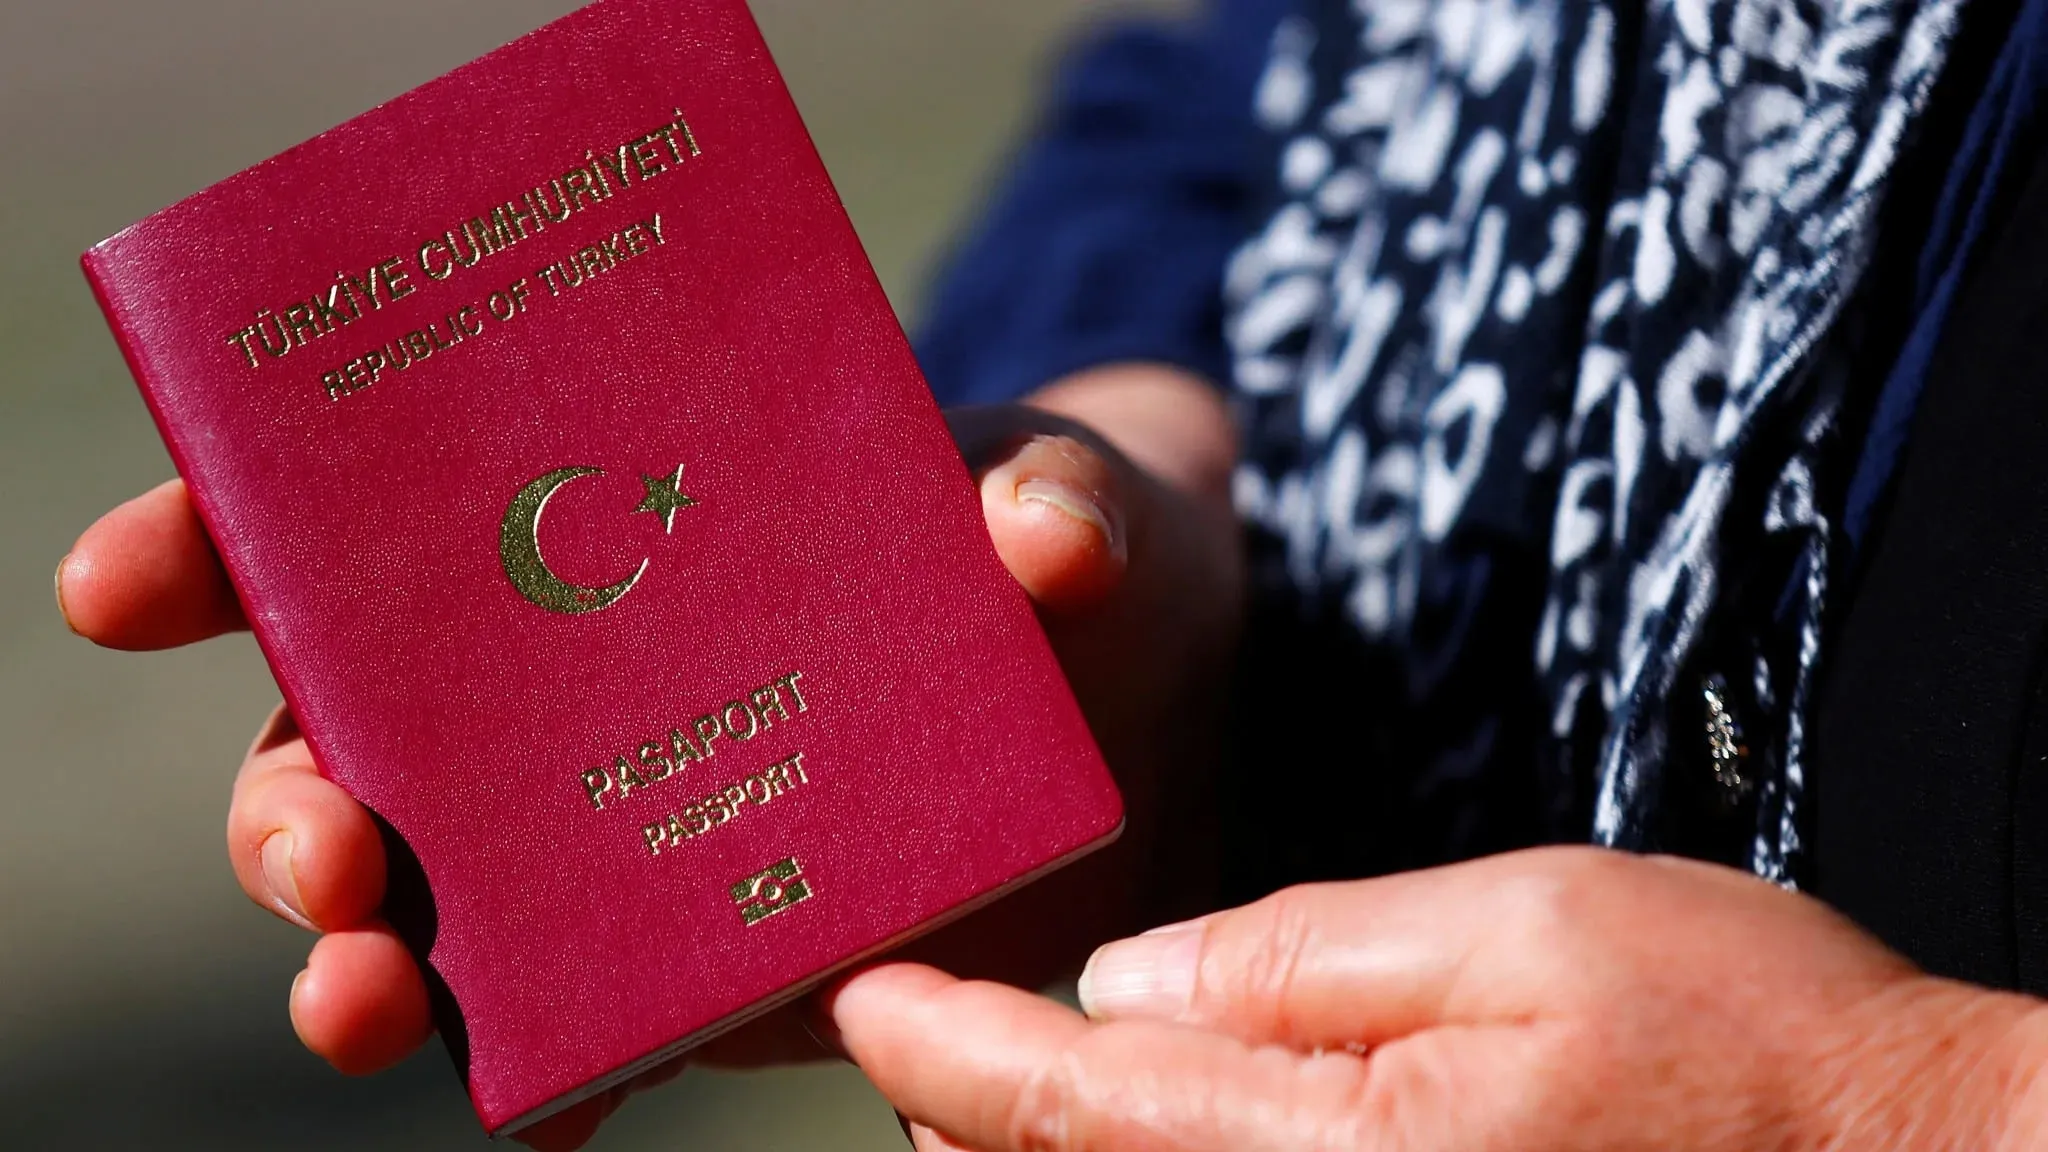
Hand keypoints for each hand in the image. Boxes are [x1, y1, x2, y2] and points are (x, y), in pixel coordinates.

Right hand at [56, 364, 1242, 1149]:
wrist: (1145, 702)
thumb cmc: (1068, 553)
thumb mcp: (1075, 501)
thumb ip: (1062, 503)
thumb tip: (1038, 538)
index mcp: (604, 524)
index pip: (376, 521)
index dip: (230, 544)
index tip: (132, 580)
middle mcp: (577, 688)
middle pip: (360, 744)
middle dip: (287, 800)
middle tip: (322, 843)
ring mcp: (626, 837)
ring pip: (435, 907)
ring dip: (370, 962)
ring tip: (373, 999)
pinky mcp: (706, 961)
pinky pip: (587, 1036)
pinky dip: (543, 1081)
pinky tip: (538, 1116)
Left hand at [830, 847, 2047, 1151]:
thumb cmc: (1738, 1037)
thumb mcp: (1525, 923)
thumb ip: (1310, 949)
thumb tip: (1134, 973)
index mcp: (1327, 1151)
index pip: (1064, 1101)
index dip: (941, 1041)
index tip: (858, 991)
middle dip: (963, 1114)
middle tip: (904, 1027)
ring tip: (977, 1085)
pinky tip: (1128, 1131)